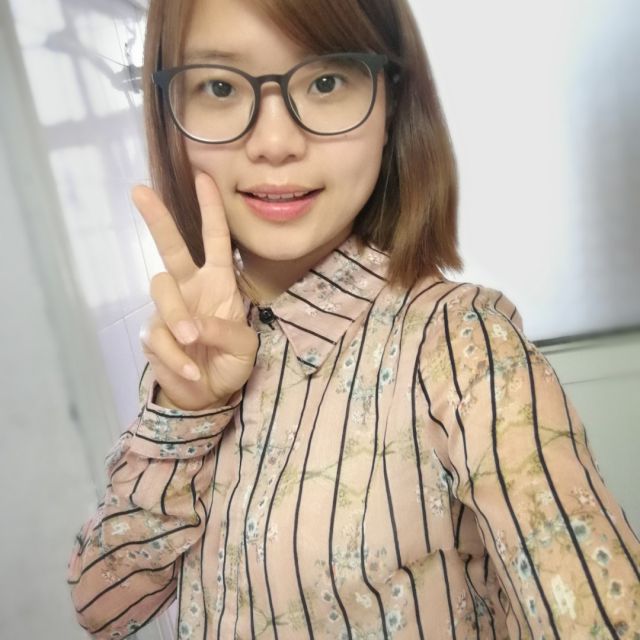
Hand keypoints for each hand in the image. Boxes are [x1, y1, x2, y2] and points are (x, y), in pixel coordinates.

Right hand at [132, 173, 257, 410]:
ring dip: (177, 314)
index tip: (203, 178)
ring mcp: (169, 308)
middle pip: (171, 248)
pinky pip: (158, 336)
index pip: (216, 240)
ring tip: (191, 340)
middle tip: (139, 191)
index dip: (210, 211)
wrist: (209, 393)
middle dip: (158, 219)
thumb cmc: (231, 360)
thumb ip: (226, 331)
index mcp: (218, 282)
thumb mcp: (245, 347)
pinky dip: (176, 356)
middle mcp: (190, 287)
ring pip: (160, 289)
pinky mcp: (152, 333)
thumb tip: (192, 325)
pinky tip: (192, 370)